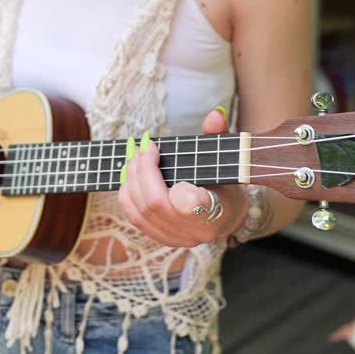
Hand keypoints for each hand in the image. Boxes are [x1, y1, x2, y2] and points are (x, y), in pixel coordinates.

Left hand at [117, 106, 249, 247]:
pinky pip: (135, 218)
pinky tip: (132, 175)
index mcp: (216, 211)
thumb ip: (218, 136)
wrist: (227, 215)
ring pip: (140, 212)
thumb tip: (215, 114)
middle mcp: (194, 231)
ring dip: (131, 180)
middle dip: (142, 170)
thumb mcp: (227, 159)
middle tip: (144, 148)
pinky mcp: (161, 239)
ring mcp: (176, 238)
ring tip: (135, 157)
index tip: (161, 152)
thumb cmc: (226, 183)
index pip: (191, 204)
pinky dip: (128, 194)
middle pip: (155, 203)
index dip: (171, 181)